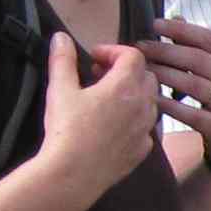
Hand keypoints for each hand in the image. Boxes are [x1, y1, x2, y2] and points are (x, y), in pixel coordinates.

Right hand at [35, 32, 161, 193]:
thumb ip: (62, 60)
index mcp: (125, 86)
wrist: (74, 173)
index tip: (94, 57)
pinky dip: (134, 120)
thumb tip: (61, 37)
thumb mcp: (60, 89)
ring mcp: (146, 129)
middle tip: (100, 75)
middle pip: (147, 76)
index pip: (132, 55)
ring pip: (150, 102)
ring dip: (133, 94)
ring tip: (106, 99)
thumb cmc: (66, 129)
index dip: (113, 51)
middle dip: (126, 70)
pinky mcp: (142, 149)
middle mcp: (143, 105)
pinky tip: (113, 125)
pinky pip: (146, 128)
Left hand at [143, 18, 210, 177]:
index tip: (157, 23)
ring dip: (167, 75)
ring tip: (143, 70)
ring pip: (196, 85)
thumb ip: (201, 49)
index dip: (184, 29)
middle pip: (201, 60)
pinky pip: (193, 114)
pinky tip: (153, 99)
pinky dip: (172, 106)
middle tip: (141, 47)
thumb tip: (177, 17)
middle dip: (168, 50)